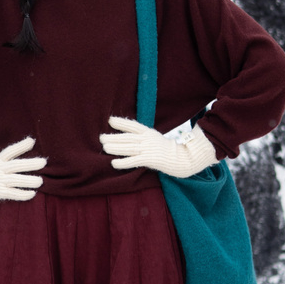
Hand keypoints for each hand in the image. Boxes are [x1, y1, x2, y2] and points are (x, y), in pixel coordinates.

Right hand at [0, 136, 46, 204]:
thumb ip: (2, 164)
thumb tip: (15, 163)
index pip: (10, 151)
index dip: (21, 146)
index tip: (32, 141)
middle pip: (17, 165)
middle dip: (31, 163)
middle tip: (44, 162)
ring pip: (16, 179)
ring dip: (29, 180)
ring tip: (41, 181)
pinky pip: (12, 193)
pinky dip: (23, 194)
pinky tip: (32, 194)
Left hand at [100, 116, 218, 176]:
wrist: (183, 159)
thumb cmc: (167, 150)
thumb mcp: (155, 139)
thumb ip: (144, 137)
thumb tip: (130, 138)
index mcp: (149, 133)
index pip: (133, 126)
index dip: (121, 122)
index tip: (110, 120)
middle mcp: (147, 139)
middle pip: (127, 137)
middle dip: (113, 137)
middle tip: (100, 137)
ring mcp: (148, 149)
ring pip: (128, 147)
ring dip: (115, 147)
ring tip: (104, 147)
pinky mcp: (150, 160)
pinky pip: (134, 161)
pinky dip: (123, 162)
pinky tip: (113, 163)